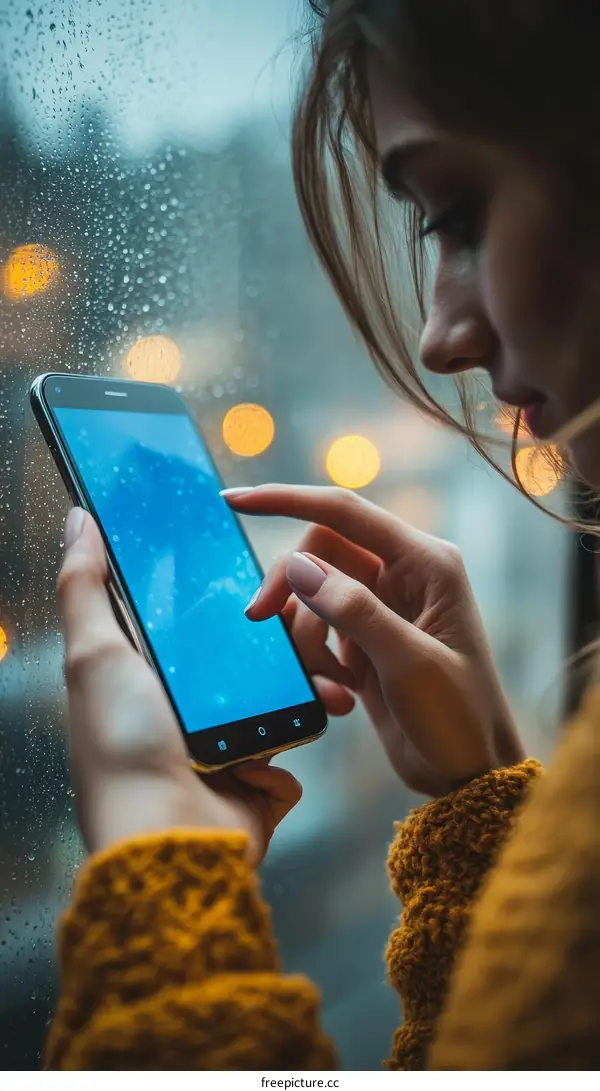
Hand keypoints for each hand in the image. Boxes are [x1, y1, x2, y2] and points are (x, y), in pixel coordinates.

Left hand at [57, 508, 301, 861]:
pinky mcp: (253, 794)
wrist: (165, 837)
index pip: (199, 629)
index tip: (264, 579)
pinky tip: (264, 769)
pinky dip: (282, 767)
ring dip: (303, 701)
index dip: (232, 603)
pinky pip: (286, 766)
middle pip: (249, 666)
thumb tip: (77, 519)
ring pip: (280, 710)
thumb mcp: (95, 653)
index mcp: (152, 682)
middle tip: (310, 631)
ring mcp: (223, 758)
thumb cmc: (123, 746)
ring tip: (328, 690)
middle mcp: (187, 718)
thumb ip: (84, 584)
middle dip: (285, 651)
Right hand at [224, 485, 524, 797]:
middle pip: (317, 552)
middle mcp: (403, 575)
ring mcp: (381, 608)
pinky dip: (314, 664)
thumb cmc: (458, 716)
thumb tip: (296, 564)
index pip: (344, 512)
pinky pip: (316, 633)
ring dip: (304, 640)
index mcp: (425, 563)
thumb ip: (354, 610)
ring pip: (311, 595)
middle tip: (258, 621)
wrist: (469, 774)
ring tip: (331, 686)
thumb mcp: (409, 663)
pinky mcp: (364, 641)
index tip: (235, 501)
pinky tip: (339, 699)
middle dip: (288, 588)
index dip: (287, 499)